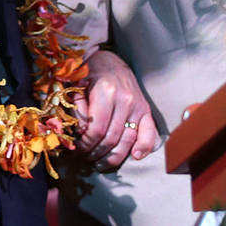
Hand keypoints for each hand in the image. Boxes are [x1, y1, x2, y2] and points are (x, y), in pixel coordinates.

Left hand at [74, 49, 158, 170]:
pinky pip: (149, 133)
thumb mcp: (77, 86)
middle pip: (111, 137)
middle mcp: (125, 99)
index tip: (78, 148)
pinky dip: (144, 147)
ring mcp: (138, 105)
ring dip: (113, 156)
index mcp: (105, 91)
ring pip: (127, 140)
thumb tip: (81, 131)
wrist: (111, 62)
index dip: (86, 143)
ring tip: (100, 163)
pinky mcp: (146, 110)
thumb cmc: (90, 74)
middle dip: (96, 152)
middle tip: (86, 158)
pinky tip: (134, 157)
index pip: (97, 128)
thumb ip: (77, 108)